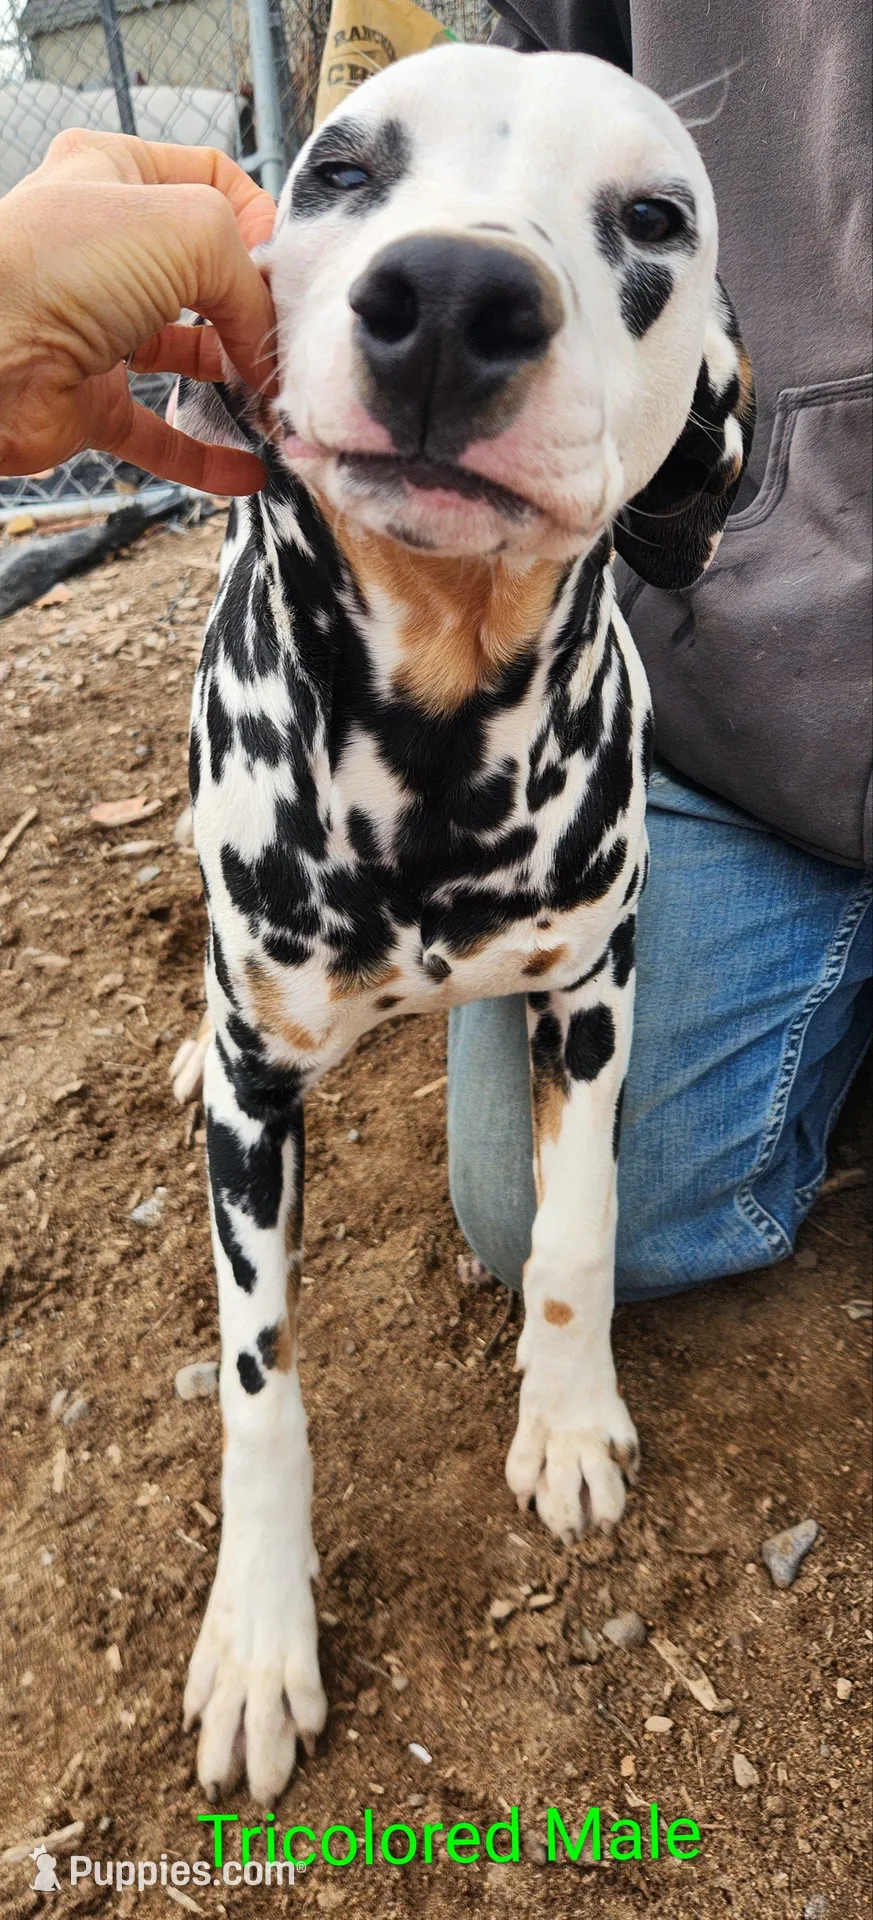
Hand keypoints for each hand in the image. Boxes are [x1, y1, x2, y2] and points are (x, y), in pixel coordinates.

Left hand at [0, 129, 277, 493]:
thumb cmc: (65, 268)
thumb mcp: (189, 230)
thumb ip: (246, 276)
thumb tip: (263, 343)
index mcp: (116, 175)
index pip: (210, 178)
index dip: (257, 219)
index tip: (286, 268)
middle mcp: (106, 247)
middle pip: (205, 273)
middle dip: (252, 307)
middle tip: (290, 339)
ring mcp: (98, 328)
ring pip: (186, 354)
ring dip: (235, 380)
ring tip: (276, 399)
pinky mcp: (91, 401)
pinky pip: (160, 435)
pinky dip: (205, 455)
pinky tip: (247, 468)